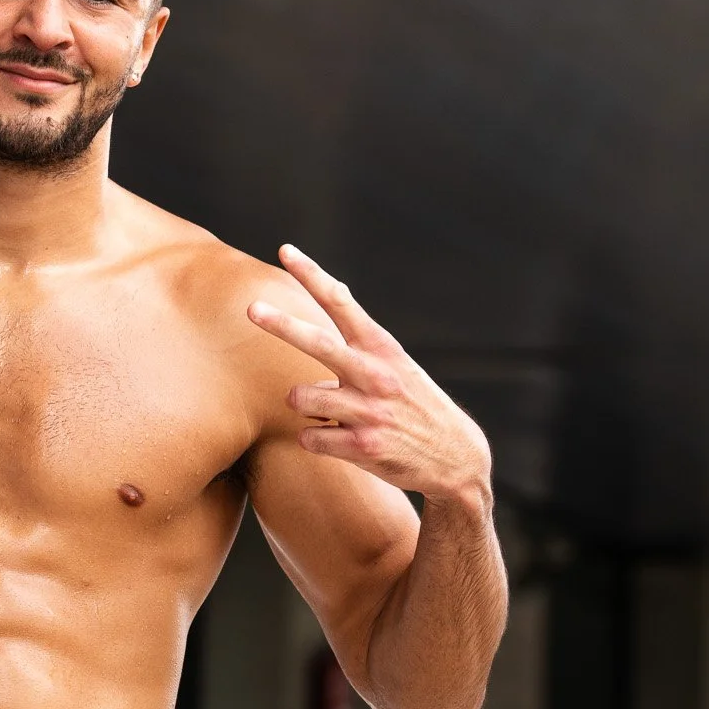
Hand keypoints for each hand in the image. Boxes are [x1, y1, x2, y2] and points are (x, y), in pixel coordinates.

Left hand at [247, 244, 490, 503]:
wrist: (456, 457)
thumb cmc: (413, 403)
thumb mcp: (395, 361)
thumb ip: (360, 334)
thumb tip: (331, 289)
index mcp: (381, 347)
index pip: (341, 302)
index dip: (312, 274)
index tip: (286, 251)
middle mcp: (375, 374)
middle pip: (318, 342)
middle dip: (281, 325)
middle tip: (251, 308)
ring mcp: (370, 411)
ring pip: (300, 397)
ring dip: (305, 405)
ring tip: (333, 412)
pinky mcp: (363, 446)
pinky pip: (309, 436)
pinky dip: (316, 438)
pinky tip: (341, 439)